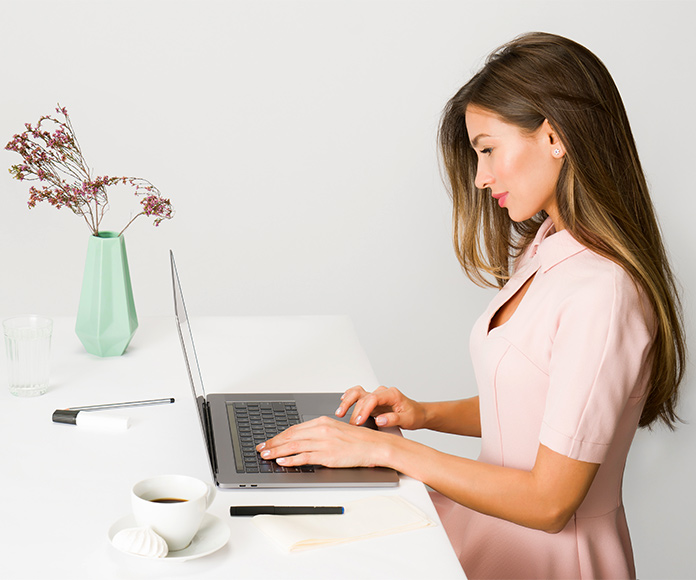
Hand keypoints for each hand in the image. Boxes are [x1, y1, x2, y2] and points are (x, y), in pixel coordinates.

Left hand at [256, 416, 391, 467]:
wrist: (374, 445)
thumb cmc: (358, 440)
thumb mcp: (336, 430)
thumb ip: (319, 433)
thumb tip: (302, 440)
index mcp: (322, 422)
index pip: (294, 429)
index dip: (279, 436)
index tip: (269, 441)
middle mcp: (321, 430)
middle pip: (291, 436)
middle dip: (273, 443)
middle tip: (261, 449)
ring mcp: (324, 443)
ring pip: (294, 446)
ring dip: (277, 451)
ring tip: (266, 456)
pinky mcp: (328, 455)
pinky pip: (305, 457)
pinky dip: (292, 459)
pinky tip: (283, 461)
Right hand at [335, 385, 426, 429]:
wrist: (418, 413)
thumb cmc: (414, 415)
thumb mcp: (407, 419)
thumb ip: (393, 419)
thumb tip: (379, 420)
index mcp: (391, 394)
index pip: (373, 398)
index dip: (364, 409)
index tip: (359, 421)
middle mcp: (382, 393)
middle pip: (363, 396)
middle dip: (355, 410)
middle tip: (351, 424)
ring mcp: (376, 396)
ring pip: (358, 393)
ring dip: (347, 401)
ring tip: (340, 412)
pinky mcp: (372, 401)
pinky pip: (358, 396)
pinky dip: (349, 398)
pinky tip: (342, 403)